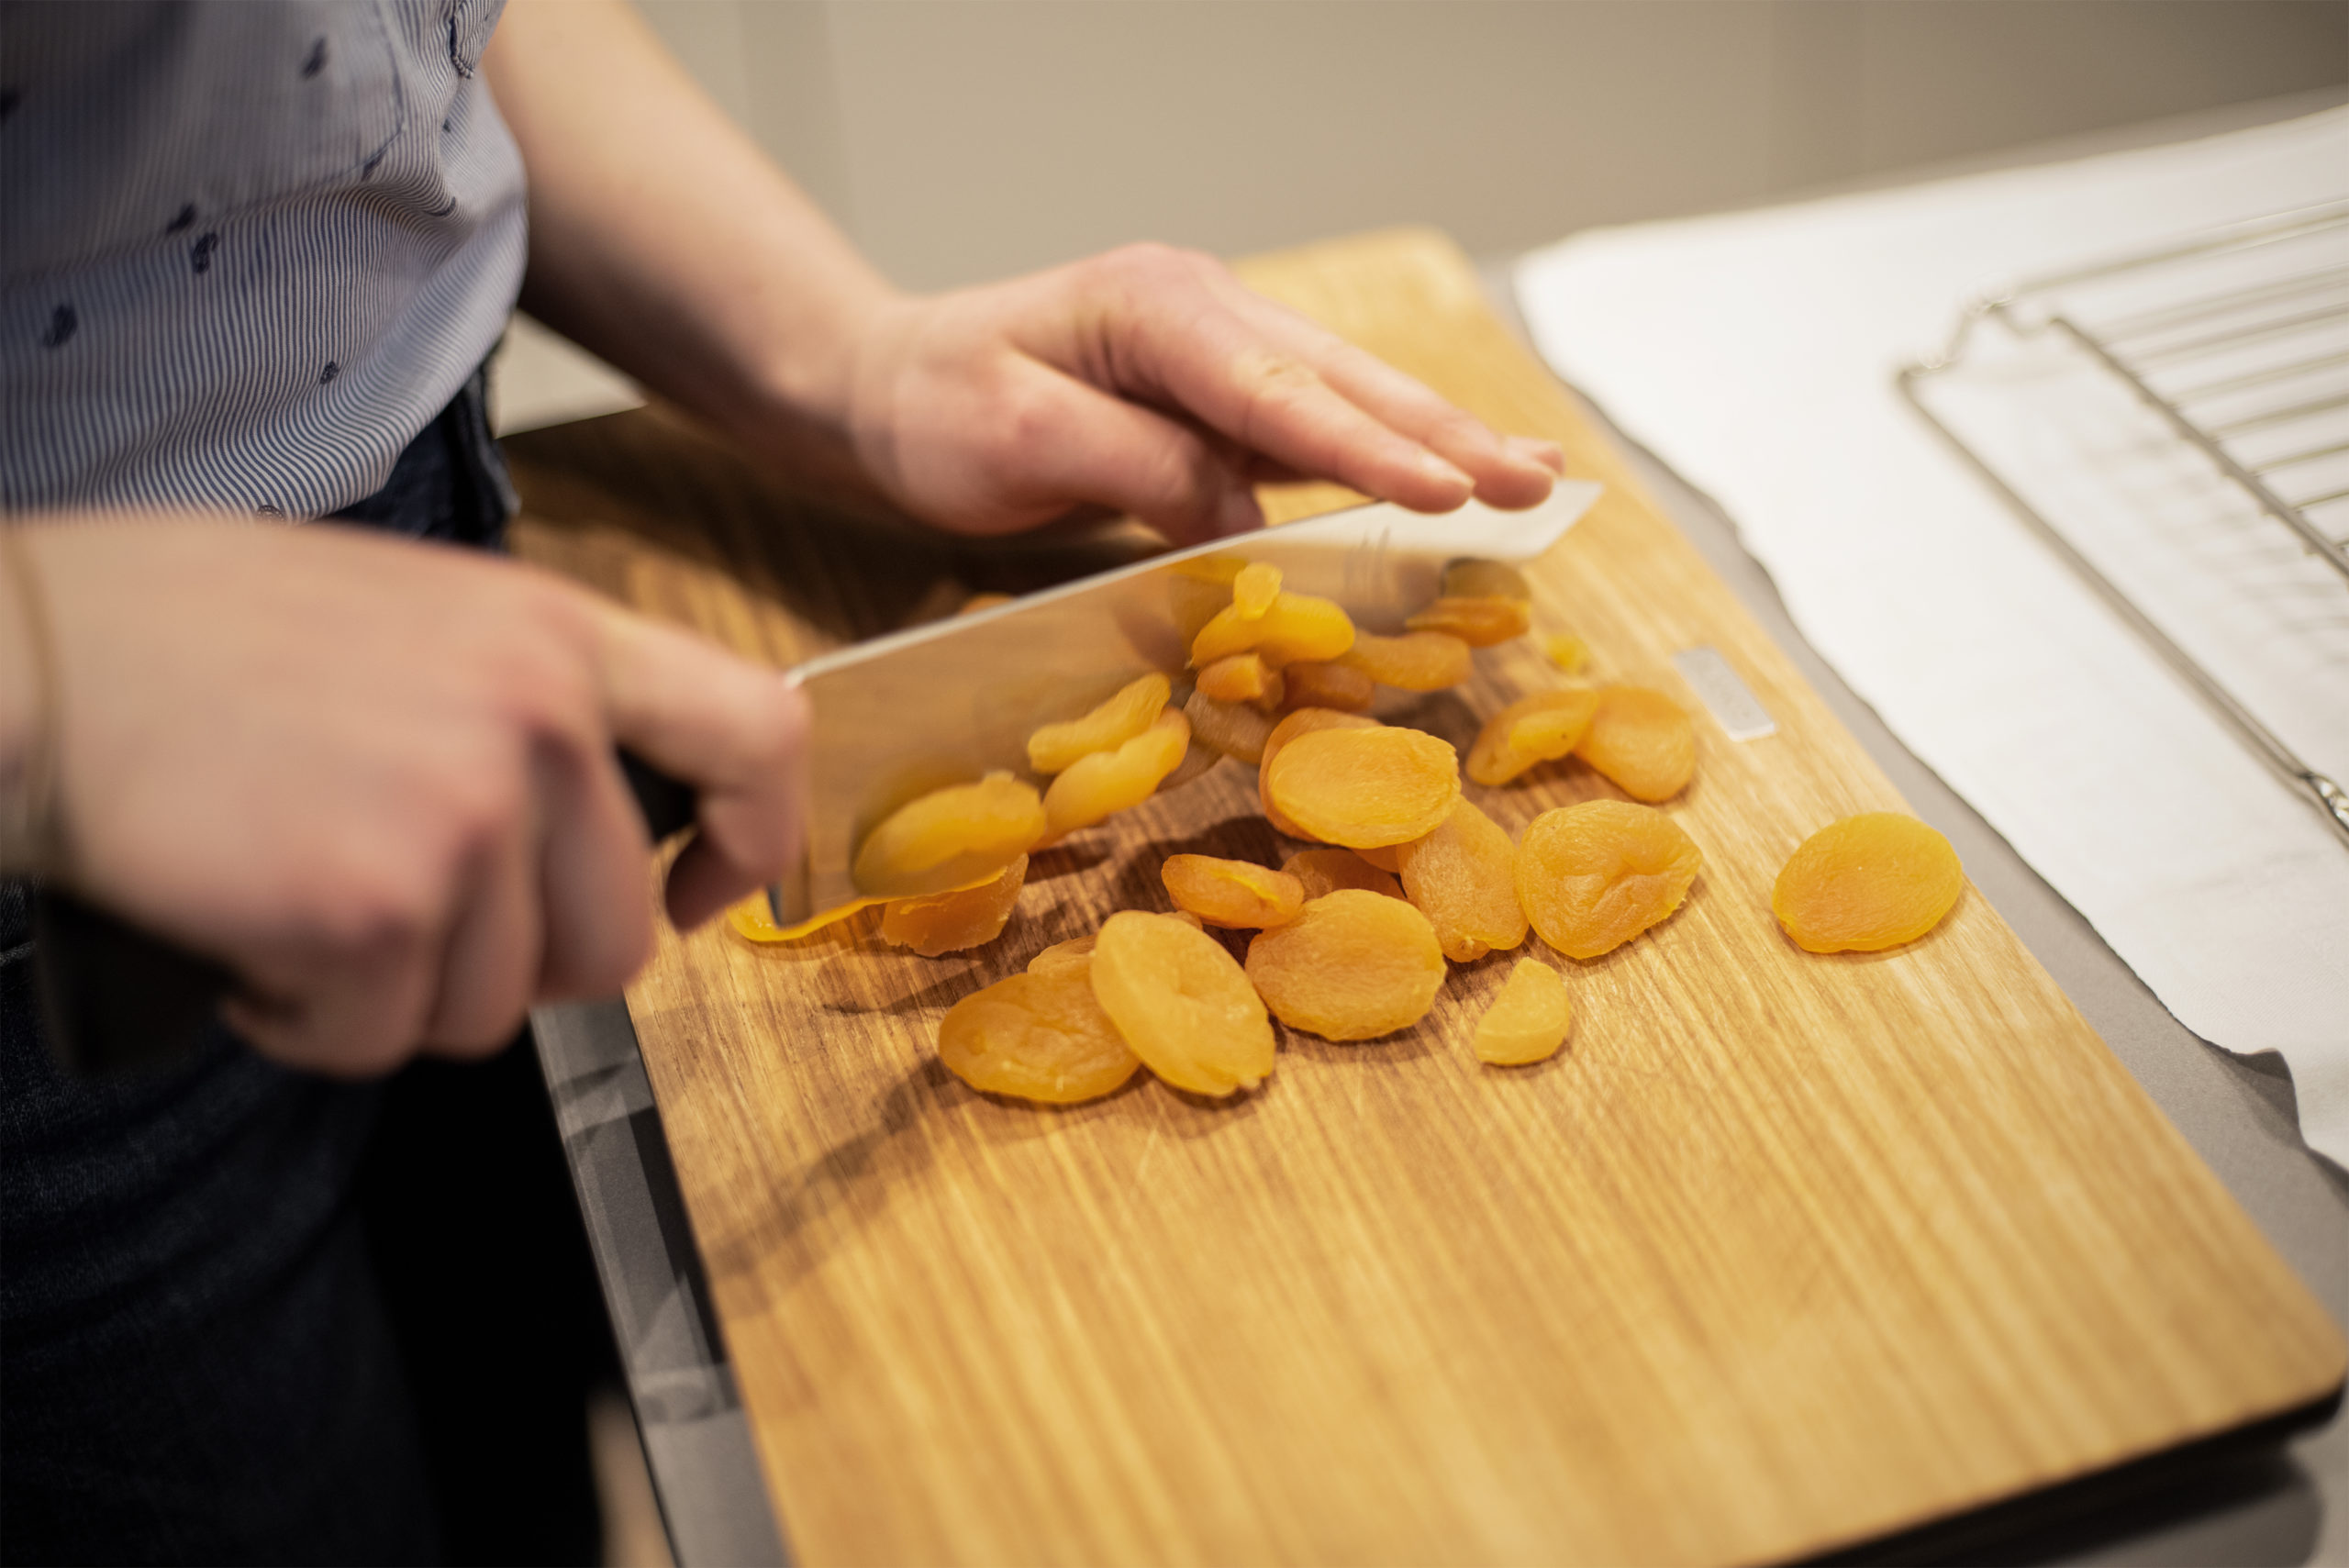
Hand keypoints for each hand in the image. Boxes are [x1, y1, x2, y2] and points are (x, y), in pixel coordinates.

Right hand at [8, 519, 805, 1075]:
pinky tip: (249, 942)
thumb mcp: (401, 612)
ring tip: (300, 906)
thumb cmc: (173, 631)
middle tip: (409, 928)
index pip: (760, 732)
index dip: (752, 840)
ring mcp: (466, 811)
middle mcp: (538, 714)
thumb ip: (520, 698)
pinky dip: (308, 1021)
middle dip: (515, 967)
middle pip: (617, 937)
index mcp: (555, 630)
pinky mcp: (378, 906)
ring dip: (396, 992)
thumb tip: (588, 816)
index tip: (701, 892)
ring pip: (501, 1004)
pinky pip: (384, 1038)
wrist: (15, 661)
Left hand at [843, 244, 1566, 544]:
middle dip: (1445, 436)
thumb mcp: (1013, 440)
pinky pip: (1319, 427)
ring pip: (1349, 397)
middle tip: (1539, 484)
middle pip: (1343, 380)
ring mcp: (1218, 348)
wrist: (891, 386)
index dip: (1367, 447)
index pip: (1277, 389)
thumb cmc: (937, 412)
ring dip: (1442, 441)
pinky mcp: (1220, 394)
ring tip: (1537, 478)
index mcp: (1153, 307)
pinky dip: (1392, 454)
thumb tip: (1245, 517)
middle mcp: (1203, 311)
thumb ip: (1135, 469)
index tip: (1446, 489)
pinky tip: (1457, 476)